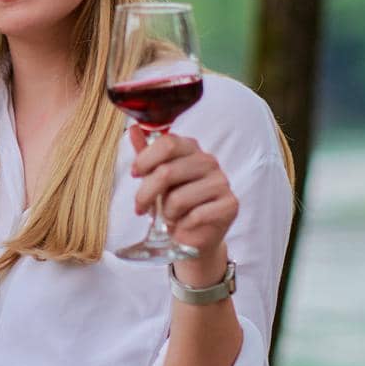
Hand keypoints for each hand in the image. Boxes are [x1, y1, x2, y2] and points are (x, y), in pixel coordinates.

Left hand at [129, 126, 238, 261]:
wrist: (193, 235)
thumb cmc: (173, 203)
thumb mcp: (155, 177)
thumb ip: (146, 154)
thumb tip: (134, 129)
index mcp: (191, 149)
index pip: (167, 143)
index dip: (145, 159)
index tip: (135, 174)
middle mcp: (209, 161)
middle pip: (167, 172)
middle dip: (145, 194)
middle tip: (140, 208)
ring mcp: (222, 182)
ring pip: (178, 198)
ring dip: (166, 213)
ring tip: (170, 215)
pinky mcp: (230, 205)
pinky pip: (195, 216)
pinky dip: (182, 224)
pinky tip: (184, 224)